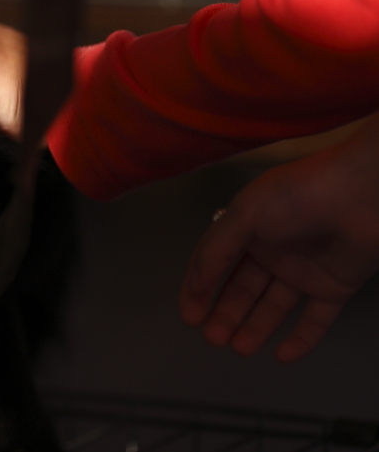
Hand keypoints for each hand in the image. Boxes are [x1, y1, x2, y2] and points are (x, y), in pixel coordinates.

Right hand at [180, 114, 378, 361]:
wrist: (362, 194)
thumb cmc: (297, 197)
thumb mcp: (243, 215)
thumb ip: (215, 251)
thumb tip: (195, 287)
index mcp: (247, 228)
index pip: (215, 263)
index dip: (198, 289)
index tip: (189, 316)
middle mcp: (273, 250)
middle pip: (243, 290)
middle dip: (226, 315)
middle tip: (214, 338)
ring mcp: (304, 271)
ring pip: (273, 307)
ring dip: (255, 328)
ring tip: (240, 349)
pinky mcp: (334, 287)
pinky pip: (315, 319)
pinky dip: (301, 339)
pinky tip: (282, 356)